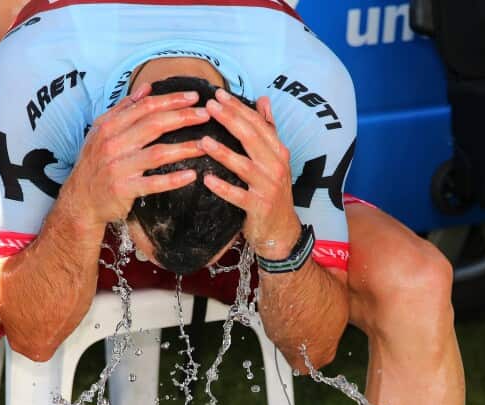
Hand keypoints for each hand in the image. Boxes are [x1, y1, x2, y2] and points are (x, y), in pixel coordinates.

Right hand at [59, 83, 209, 227]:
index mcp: (109, 126)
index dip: (171, 100)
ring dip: (184, 148)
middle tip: (206, 114)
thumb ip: (125, 109)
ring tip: (206, 145)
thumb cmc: (95, 163)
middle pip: (153, 125)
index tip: (194, 97)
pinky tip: (191, 175)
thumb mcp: (102, 131)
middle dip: (182, 117)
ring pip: (157, 153)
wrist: (80, 200)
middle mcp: (113, 144)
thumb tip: (146, 88)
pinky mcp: (123, 190)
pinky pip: (153, 183)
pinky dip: (173, 180)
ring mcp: (118, 168)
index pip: (145, 107)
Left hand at [200, 90, 301, 260]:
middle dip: (230, 120)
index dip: (239, 108)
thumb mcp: (274, 159)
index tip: (219, 95)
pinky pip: (238, 196)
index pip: (258, 124)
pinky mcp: (259, 207)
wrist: (281, 230)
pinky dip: (223, 187)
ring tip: (202, 141)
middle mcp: (276, 166)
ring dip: (223, 152)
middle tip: (209, 107)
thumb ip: (268, 129)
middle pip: (251, 138)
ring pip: (244, 165)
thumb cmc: (272, 191)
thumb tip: (263, 99)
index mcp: (278, 151)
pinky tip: (206, 179)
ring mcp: (268, 187)